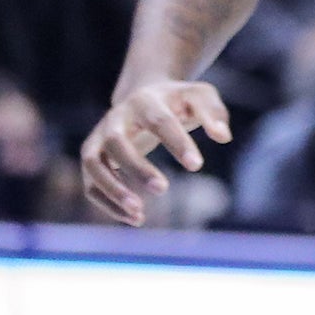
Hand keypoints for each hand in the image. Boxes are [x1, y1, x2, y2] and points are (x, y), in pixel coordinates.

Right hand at [80, 80, 232, 226]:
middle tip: (163, 189)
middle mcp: (115, 119)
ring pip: (94, 164)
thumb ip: (213, 114)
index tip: (197, 166)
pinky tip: (136, 219)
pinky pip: (91, 183)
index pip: (159, 121)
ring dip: (112, 189)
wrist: (144, 95)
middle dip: (137, 167)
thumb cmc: (178, 101)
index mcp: (145, 101)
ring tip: (139, 212)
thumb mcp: (200, 97)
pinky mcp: (93, 158)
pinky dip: (108, 203)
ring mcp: (99, 138)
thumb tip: (223, 137)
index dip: (177, 143)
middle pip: (116, 142)